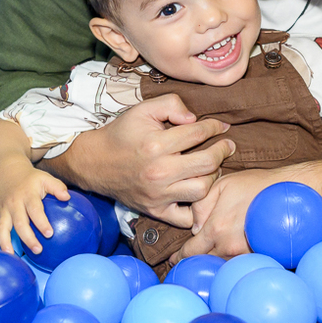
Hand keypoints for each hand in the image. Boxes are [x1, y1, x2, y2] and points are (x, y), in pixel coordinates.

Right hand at [0, 165, 70, 254]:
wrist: (7, 172)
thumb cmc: (31, 179)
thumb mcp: (45, 178)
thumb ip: (57, 187)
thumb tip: (67, 197)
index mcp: (27, 195)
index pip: (35, 210)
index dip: (42, 222)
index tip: (50, 234)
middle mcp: (14, 204)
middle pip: (19, 223)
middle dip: (27, 238)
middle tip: (38, 250)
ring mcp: (3, 210)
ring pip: (2, 227)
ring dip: (5, 241)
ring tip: (10, 254)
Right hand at [40, 94, 234, 227]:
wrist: (94, 162)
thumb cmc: (122, 134)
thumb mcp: (143, 109)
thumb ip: (171, 104)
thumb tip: (194, 118)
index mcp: (156, 144)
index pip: (198, 133)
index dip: (215, 127)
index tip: (222, 127)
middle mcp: (159, 172)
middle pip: (207, 164)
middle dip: (222, 152)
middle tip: (227, 147)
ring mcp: (158, 194)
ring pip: (201, 190)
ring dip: (213, 178)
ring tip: (212, 168)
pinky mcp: (155, 210)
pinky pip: (184, 218)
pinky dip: (197, 211)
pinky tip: (201, 197)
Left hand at [170, 169, 283, 264]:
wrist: (288, 193)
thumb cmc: (255, 185)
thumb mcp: (222, 185)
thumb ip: (200, 205)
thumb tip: (193, 227)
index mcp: (216, 229)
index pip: (190, 251)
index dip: (179, 257)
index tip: (173, 259)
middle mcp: (228, 246)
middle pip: (204, 261)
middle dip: (194, 262)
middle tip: (184, 263)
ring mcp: (245, 254)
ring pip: (220, 265)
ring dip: (211, 263)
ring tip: (204, 260)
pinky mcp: (257, 255)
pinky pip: (237, 264)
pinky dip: (228, 263)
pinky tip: (225, 258)